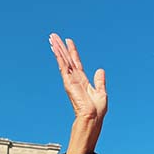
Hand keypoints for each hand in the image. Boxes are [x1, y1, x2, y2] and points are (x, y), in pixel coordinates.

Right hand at [49, 33, 106, 153]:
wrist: (93, 117)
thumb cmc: (97, 110)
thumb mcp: (101, 93)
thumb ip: (99, 81)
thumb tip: (100, 70)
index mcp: (82, 80)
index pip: (76, 62)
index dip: (73, 51)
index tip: (68, 41)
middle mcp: (75, 78)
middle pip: (66, 59)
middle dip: (61, 47)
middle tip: (53, 36)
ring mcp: (70, 80)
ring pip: (63, 60)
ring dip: (57, 48)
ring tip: (52, 38)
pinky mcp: (68, 82)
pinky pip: (63, 66)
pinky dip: (59, 56)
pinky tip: (55, 48)